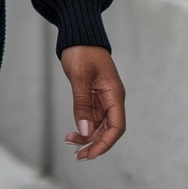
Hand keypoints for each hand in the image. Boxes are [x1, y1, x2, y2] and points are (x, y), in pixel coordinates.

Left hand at [61, 45, 125, 160]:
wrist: (78, 33)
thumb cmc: (81, 50)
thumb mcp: (79, 77)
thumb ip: (82, 104)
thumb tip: (86, 131)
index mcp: (114, 94)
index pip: (116, 127)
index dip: (105, 143)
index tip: (90, 153)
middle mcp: (112, 98)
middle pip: (108, 129)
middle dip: (94, 144)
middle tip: (77, 155)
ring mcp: (103, 97)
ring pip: (99, 124)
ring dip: (87, 136)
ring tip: (70, 142)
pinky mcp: (94, 95)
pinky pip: (92, 116)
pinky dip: (84, 125)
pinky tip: (73, 131)